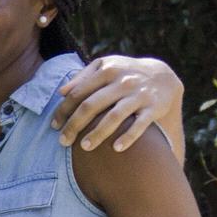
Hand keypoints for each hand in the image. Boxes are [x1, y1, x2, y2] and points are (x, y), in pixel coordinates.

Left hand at [52, 54, 183, 154]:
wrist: (162, 76)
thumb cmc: (125, 73)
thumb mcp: (105, 67)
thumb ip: (83, 77)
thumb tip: (61, 92)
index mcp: (106, 70)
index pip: (79, 93)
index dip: (64, 110)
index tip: (54, 126)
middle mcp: (122, 81)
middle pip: (92, 106)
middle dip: (75, 125)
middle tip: (63, 142)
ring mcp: (138, 95)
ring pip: (114, 116)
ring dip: (98, 133)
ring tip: (85, 148)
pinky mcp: (153, 108)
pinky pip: (139, 125)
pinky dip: (128, 137)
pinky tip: (116, 149)